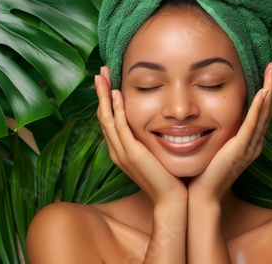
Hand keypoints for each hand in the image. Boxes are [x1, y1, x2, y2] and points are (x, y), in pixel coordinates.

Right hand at [95, 66, 186, 203]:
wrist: (172, 199)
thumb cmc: (167, 178)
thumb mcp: (154, 154)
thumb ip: (149, 140)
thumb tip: (156, 123)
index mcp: (120, 150)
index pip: (108, 120)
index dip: (106, 99)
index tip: (107, 81)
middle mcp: (116, 150)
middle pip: (103, 116)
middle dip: (101, 92)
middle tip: (100, 71)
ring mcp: (121, 152)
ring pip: (106, 118)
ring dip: (104, 95)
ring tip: (102, 75)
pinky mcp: (131, 153)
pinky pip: (120, 127)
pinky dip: (116, 109)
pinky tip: (117, 94)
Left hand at [188, 62, 271, 201]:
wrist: (201, 195)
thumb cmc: (202, 173)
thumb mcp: (212, 147)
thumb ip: (216, 133)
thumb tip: (207, 117)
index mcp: (246, 143)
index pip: (258, 114)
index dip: (263, 94)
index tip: (265, 75)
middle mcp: (251, 144)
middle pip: (265, 111)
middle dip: (270, 87)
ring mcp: (248, 148)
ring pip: (263, 115)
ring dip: (268, 92)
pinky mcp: (239, 150)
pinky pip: (252, 125)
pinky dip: (258, 109)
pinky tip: (263, 93)